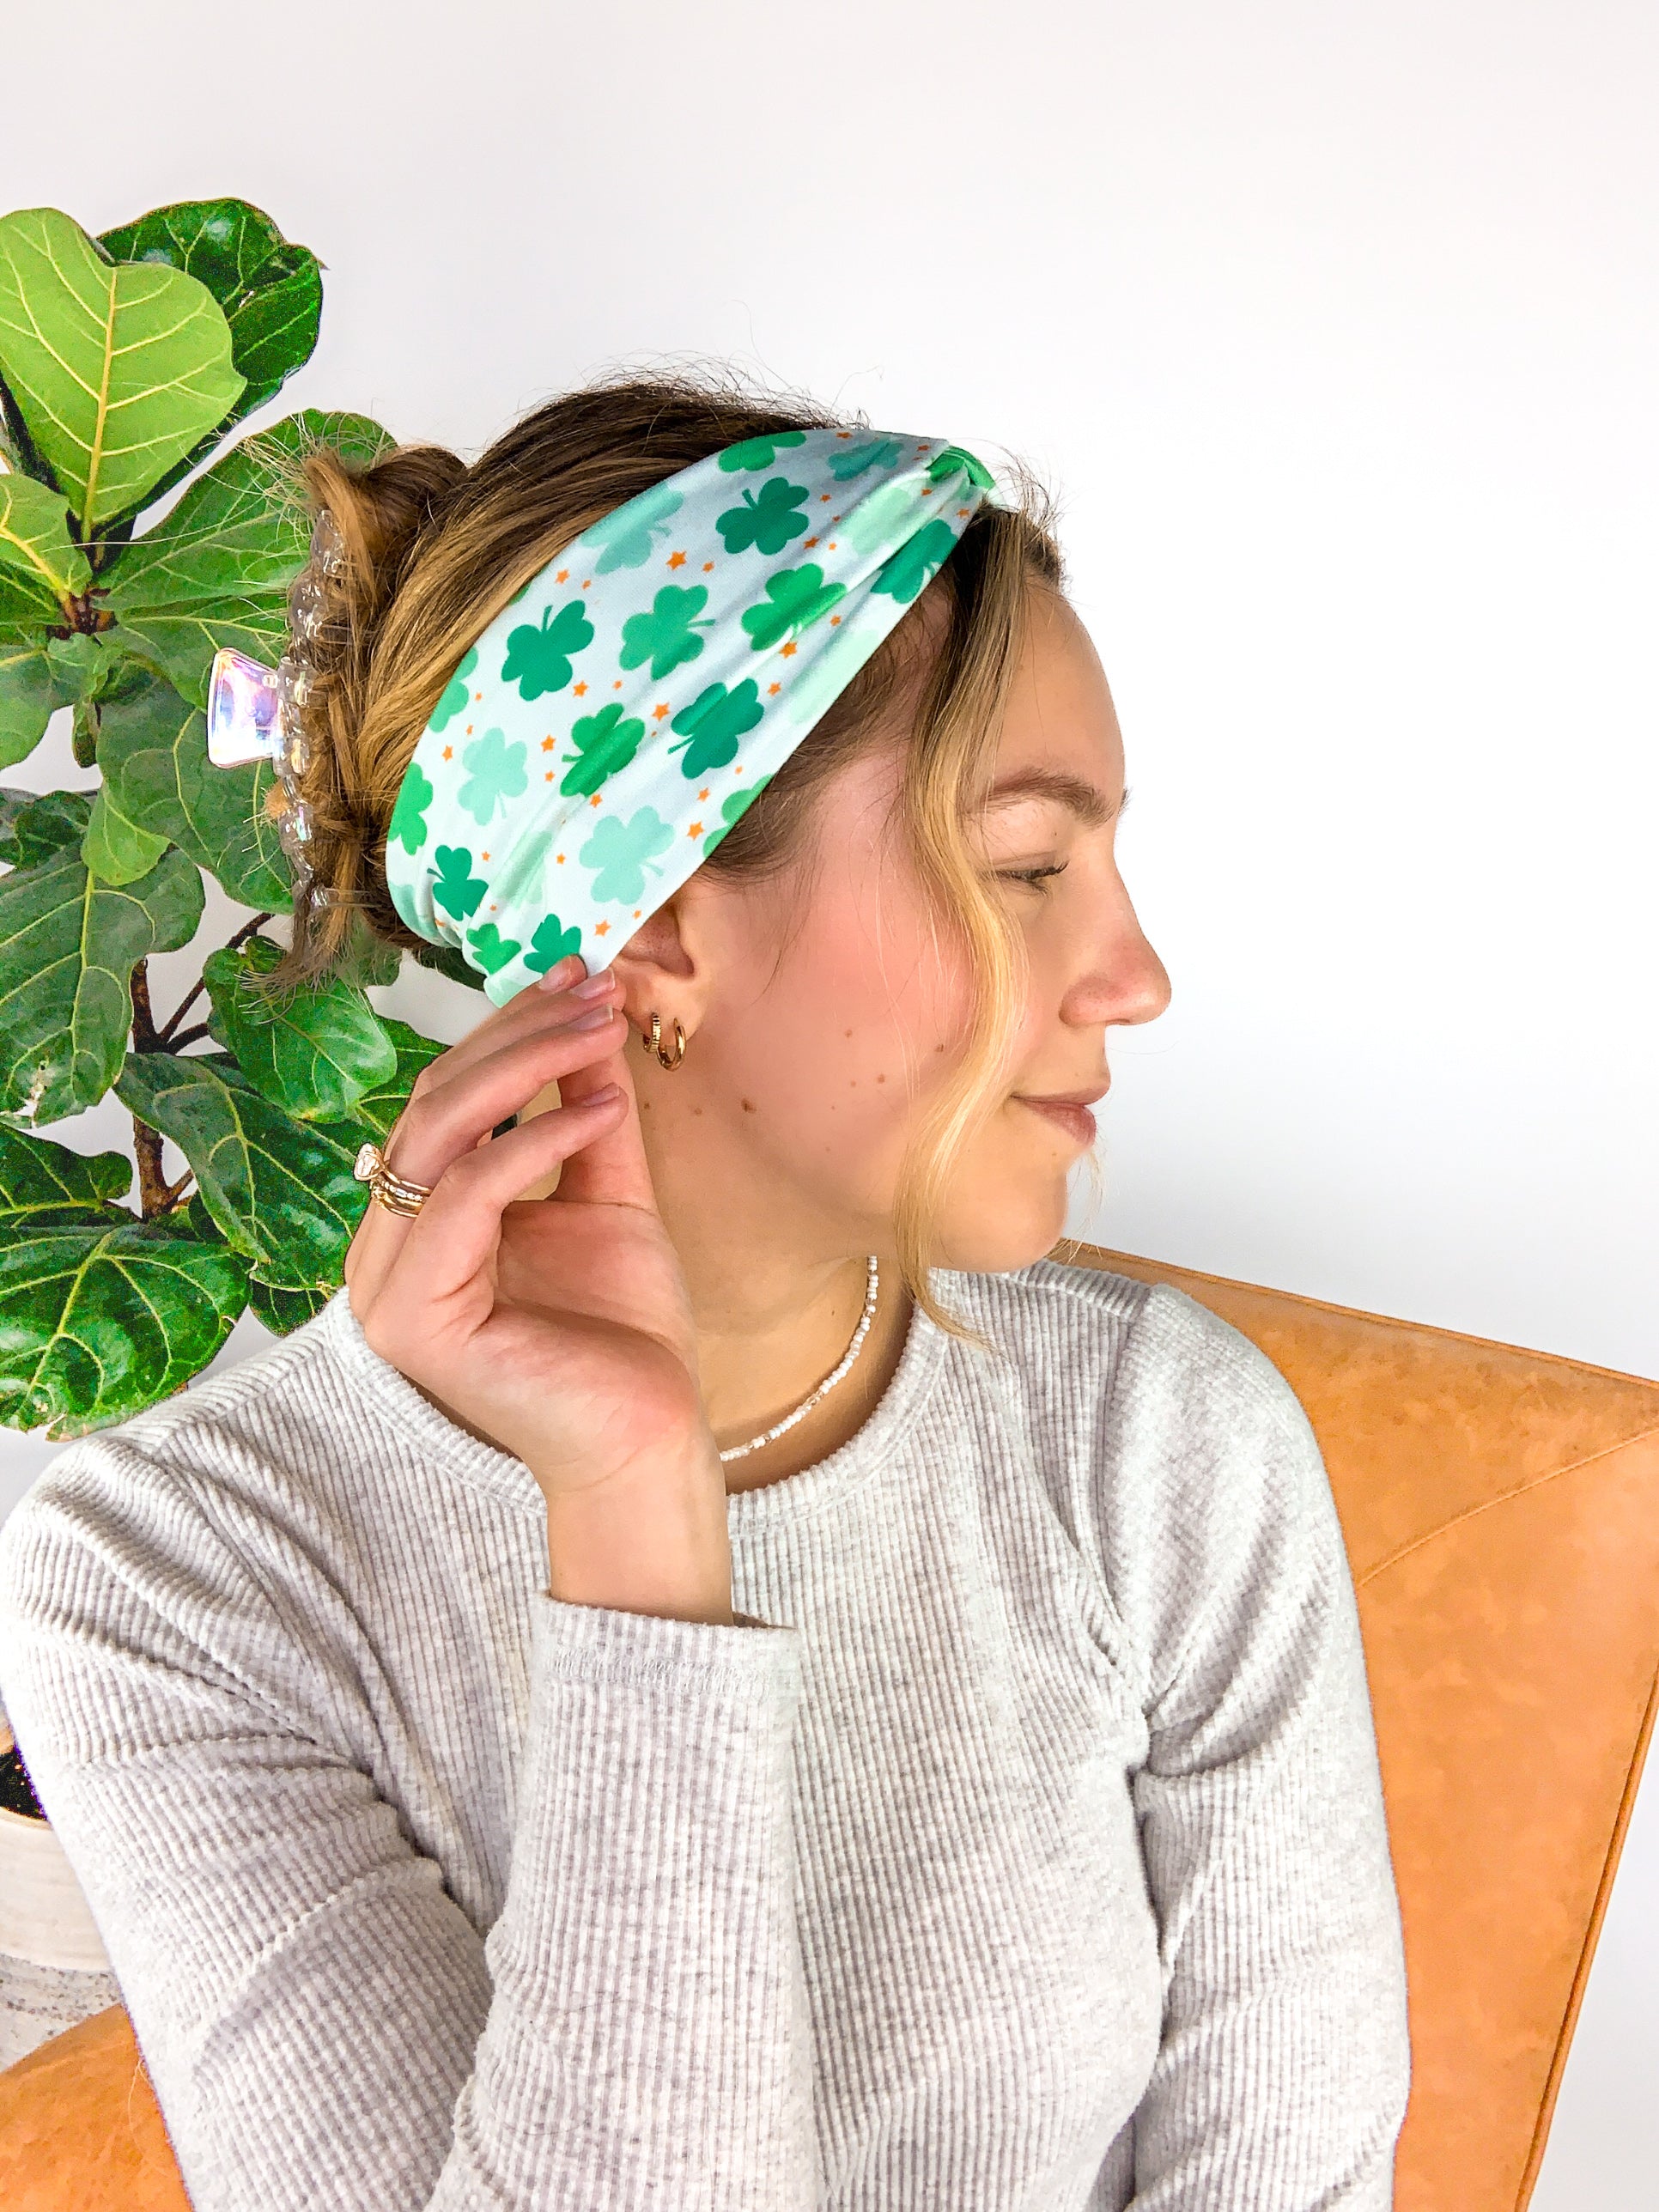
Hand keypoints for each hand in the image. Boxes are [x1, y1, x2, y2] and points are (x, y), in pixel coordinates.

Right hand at [345, 959, 725, 1546]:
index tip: (583, 975)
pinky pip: (466, 1197)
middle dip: (519, 1033)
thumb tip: (589, 1023)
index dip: (511, 1027)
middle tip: (598, 989)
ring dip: (526, 1066)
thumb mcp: (607, 1198)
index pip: (446, 1098)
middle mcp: (385, 1250)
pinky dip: (535, 1138)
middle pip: (433, 1103)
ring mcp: (387, 1288)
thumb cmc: (624, 1332)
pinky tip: (601, 1108)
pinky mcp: (414, 1319)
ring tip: (605, 1029)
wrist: (649, 1439)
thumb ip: (586, 1117)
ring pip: (437, 1135)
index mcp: (418, 1222)